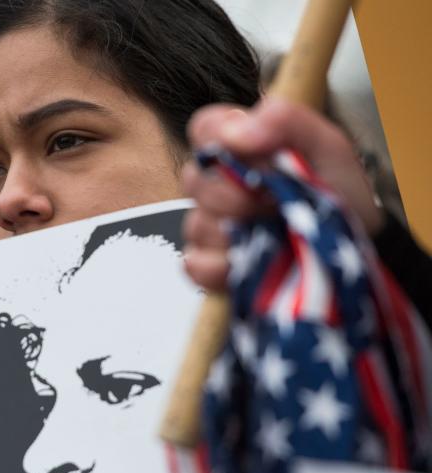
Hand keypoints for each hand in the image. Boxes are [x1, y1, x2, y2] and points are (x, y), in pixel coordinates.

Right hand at [181, 97, 382, 290]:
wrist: (361, 241)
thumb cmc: (341, 190)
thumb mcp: (326, 145)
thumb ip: (284, 121)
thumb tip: (236, 132)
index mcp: (241, 147)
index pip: (204, 129)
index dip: (216, 138)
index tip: (252, 154)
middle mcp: (219, 184)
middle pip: (195, 181)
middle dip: (235, 196)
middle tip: (275, 203)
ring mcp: (211, 225)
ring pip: (197, 225)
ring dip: (235, 234)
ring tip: (272, 236)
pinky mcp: (210, 264)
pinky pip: (196, 265)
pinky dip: (221, 268)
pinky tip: (251, 265)